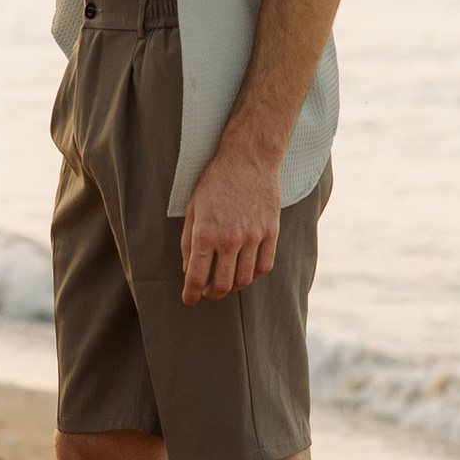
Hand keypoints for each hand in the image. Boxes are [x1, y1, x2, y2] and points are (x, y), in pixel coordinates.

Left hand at [179, 138, 281, 301]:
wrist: (248, 159)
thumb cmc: (215, 182)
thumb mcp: (193, 209)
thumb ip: (188, 242)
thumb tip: (189, 269)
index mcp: (205, 233)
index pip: (197, 277)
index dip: (191, 294)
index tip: (189, 300)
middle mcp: (230, 239)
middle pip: (222, 284)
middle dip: (212, 294)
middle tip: (207, 292)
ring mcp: (253, 237)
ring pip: (244, 279)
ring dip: (232, 287)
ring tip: (225, 282)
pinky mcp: (271, 233)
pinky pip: (265, 266)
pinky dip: (254, 275)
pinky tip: (246, 271)